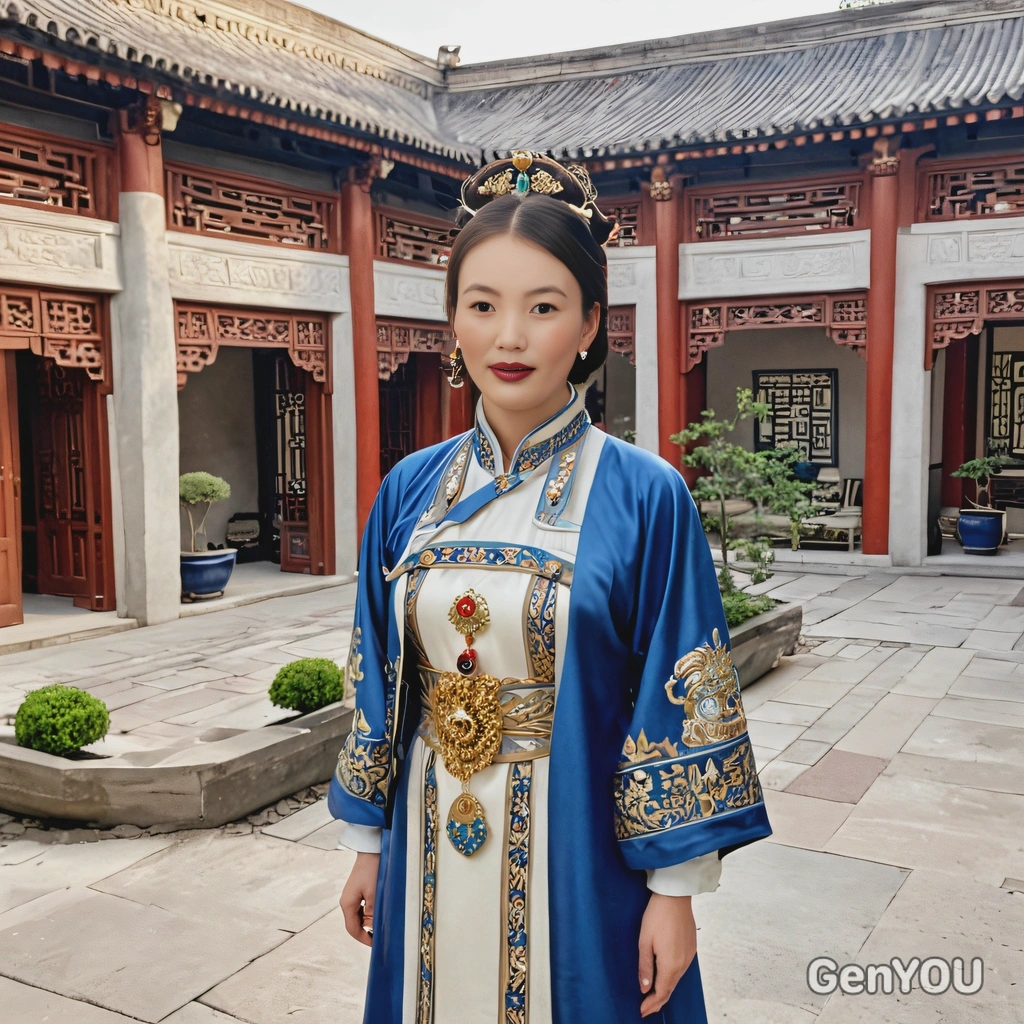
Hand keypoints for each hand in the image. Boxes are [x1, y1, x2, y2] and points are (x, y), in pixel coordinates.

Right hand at [341, 851, 379, 945]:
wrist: (371, 850)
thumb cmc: (371, 869)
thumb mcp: (374, 894)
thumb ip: (372, 913)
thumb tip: (373, 928)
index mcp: (347, 904)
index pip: (352, 929)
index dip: (363, 939)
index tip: (374, 944)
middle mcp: (347, 901)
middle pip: (356, 923)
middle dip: (368, 930)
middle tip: (382, 935)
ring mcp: (352, 896)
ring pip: (360, 916)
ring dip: (370, 921)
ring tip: (383, 923)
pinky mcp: (358, 891)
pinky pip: (363, 908)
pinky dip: (370, 913)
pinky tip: (380, 912)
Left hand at [638, 893, 696, 1016]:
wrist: (675, 896)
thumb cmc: (656, 916)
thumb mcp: (644, 941)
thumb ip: (644, 966)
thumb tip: (644, 988)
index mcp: (670, 964)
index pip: (661, 992)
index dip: (651, 1004)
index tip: (642, 1011)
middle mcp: (683, 964)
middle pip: (670, 988)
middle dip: (658, 1000)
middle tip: (646, 1008)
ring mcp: (689, 956)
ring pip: (676, 979)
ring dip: (666, 989)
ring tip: (654, 996)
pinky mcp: (692, 948)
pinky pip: (681, 969)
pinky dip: (672, 977)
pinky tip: (665, 976)